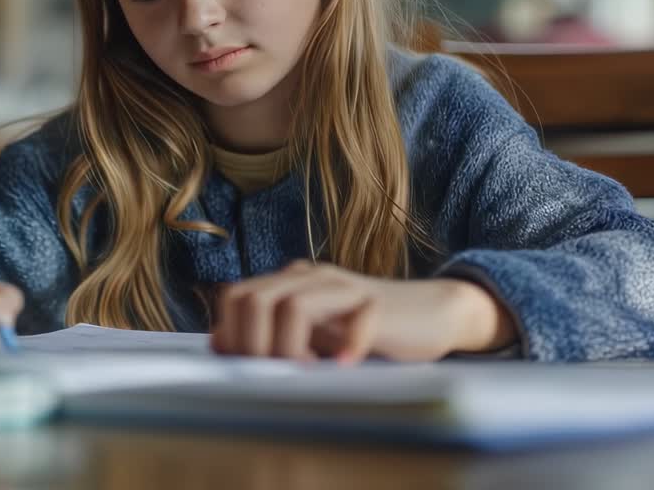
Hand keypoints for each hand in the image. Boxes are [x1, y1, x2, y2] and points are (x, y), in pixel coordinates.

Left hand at [210, 261, 515, 361]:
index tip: (245, 368)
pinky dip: (344, 350)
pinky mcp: (379, 306)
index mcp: (289, 282)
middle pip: (255, 299)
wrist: (432, 312)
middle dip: (254, 346)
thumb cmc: (366, 329)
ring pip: (294, 306)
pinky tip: (344, 368)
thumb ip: (271, 333)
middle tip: (275, 375)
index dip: (230, 334)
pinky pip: (354, 324)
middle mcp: (311, 277)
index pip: (235, 296)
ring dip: (290, 349)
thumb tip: (221, 346)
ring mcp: (345, 288)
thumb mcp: (311, 332)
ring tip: (307, 372)